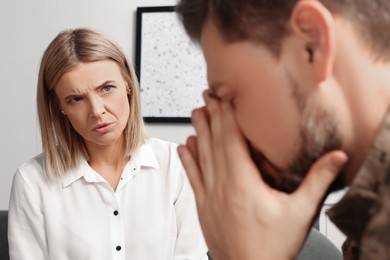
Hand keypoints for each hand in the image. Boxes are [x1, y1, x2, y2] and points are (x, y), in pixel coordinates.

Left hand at [177, 92, 347, 259]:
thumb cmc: (273, 247)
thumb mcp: (301, 213)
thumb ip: (318, 182)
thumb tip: (337, 158)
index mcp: (243, 183)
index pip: (232, 140)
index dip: (226, 116)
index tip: (221, 97)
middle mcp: (222, 186)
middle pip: (214, 144)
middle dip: (212, 117)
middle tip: (207, 97)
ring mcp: (209, 197)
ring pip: (201, 157)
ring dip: (198, 133)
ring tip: (195, 114)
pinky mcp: (203, 208)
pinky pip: (193, 178)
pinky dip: (188, 160)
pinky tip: (184, 148)